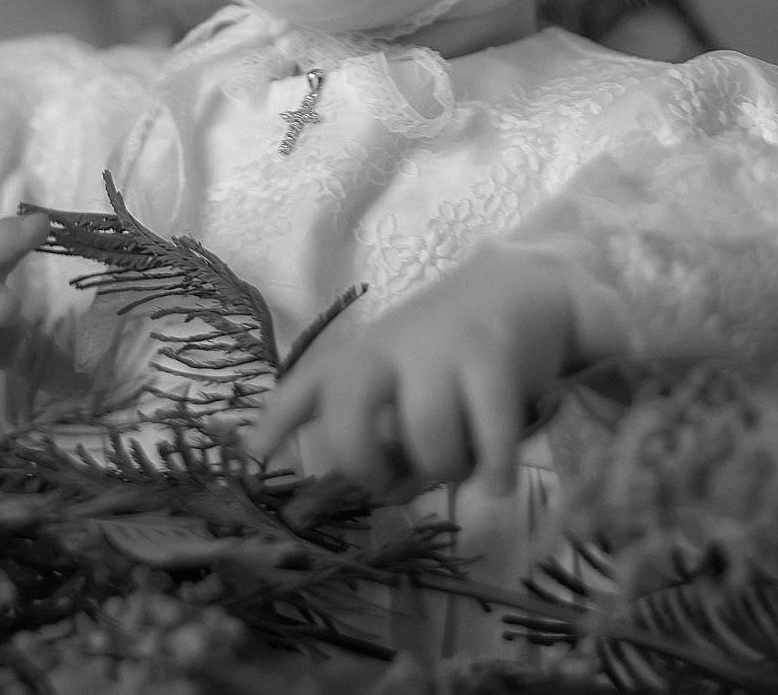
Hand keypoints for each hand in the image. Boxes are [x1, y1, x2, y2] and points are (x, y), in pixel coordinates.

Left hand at [244, 247, 583, 500]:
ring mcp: (439, 350)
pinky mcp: (491, 357)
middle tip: (391, 479)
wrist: (523, 287)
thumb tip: (386, 489)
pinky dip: (495, 471)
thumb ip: (386, 429)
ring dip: (449, 468)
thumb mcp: (403, 371)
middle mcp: (390, 350)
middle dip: (366, 465)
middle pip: (350, 417)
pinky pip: (488, 440)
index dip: (276, 422)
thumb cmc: (452, 347)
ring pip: (427, 442)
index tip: (254, 456)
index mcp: (361, 355)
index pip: (308, 386)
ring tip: (465, 455)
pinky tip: (499, 481)